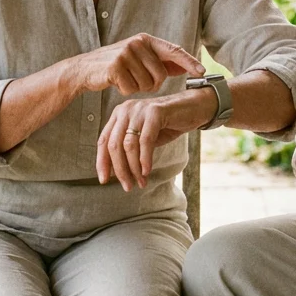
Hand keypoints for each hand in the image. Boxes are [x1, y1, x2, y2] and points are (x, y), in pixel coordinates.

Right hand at [67, 33, 204, 96]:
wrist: (85, 69)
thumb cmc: (115, 66)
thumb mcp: (138, 59)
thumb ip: (160, 62)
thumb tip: (185, 66)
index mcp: (145, 40)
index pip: (173, 50)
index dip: (189, 62)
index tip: (202, 71)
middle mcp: (137, 43)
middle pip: (161, 75)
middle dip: (152, 84)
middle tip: (137, 80)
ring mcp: (126, 54)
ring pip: (148, 85)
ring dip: (138, 88)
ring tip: (125, 79)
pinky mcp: (116, 67)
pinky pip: (132, 89)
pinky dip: (126, 91)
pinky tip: (116, 82)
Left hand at [96, 86, 215, 190]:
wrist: (193, 108)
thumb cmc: (167, 124)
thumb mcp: (143, 136)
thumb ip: (129, 149)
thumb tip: (115, 172)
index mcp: (119, 114)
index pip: (103, 141)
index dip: (102, 162)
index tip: (103, 180)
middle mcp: (126, 110)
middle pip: (114, 145)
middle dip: (120, 170)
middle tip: (127, 186)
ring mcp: (139, 109)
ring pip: (129, 145)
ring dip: (134, 168)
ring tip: (141, 182)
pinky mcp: (155, 112)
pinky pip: (146, 141)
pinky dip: (145, 159)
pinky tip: (147, 171)